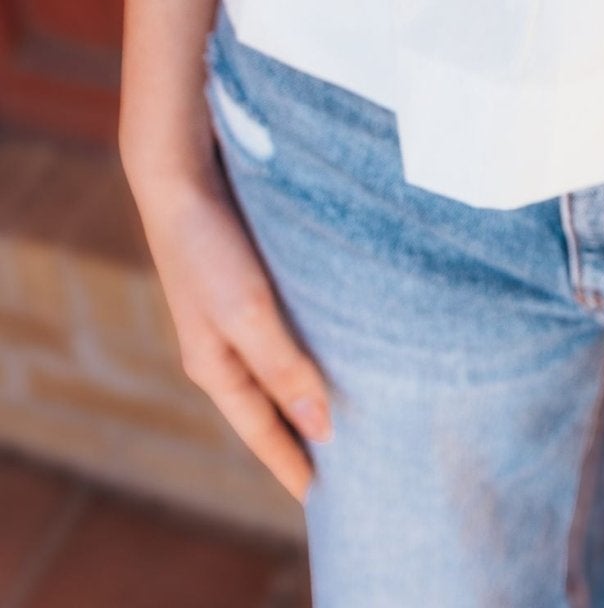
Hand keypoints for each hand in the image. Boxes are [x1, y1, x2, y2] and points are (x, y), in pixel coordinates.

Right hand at [123, 142, 331, 500]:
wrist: (182, 171)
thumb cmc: (209, 244)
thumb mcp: (248, 312)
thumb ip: (284, 367)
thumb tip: (323, 427)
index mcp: (215, 365)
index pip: (261, 431)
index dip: (291, 463)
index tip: (323, 498)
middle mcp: (224, 345)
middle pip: (270, 403)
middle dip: (303, 433)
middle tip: (349, 461)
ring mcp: (235, 312)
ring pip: (281, 364)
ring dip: (311, 387)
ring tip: (354, 408)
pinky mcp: (251, 279)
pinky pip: (287, 326)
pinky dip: (311, 345)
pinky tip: (339, 341)